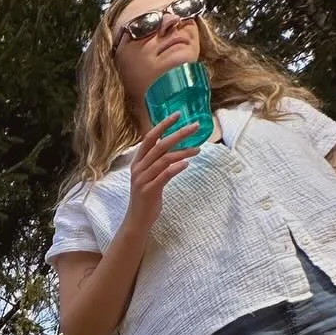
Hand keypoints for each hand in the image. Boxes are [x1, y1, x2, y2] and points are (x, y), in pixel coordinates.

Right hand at [125, 115, 200, 232]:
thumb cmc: (147, 196)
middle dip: (179, 133)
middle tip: (195, 126)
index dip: (163, 125)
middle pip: (160, 145)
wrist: (137, 220)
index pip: (150, 138)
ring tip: (198, 149)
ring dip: (183, 152)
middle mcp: (139, 168)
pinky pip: (165, 175)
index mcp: (138, 161)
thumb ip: (158, 162)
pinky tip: (186, 164)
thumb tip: (176, 149)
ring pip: (164, 159)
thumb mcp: (150, 176)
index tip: (178, 114)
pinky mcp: (149, 190)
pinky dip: (176, 168)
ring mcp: (142, 179)